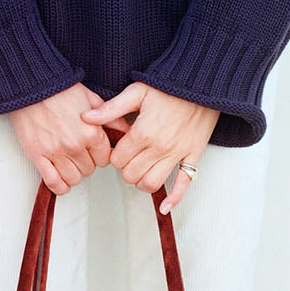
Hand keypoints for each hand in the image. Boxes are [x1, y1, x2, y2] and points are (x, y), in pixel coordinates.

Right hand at [6, 84, 112, 195]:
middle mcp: (75, 145)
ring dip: (73, 174)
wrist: (33, 87)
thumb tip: (126, 131)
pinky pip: (53, 182)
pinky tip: (60, 180)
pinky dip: (59, 186)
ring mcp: (56, 152)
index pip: (105, 159)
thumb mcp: (93, 99)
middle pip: (89, 170)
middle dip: (86, 163)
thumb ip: (112, 117)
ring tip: (68, 164)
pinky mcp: (38, 156)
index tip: (93, 151)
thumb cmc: (61, 91)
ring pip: (73, 179)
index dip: (99, 155)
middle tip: (79, 154)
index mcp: (91, 133)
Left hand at [82, 84, 219, 213]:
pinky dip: (174, 198)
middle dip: (125, 169)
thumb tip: (86, 117)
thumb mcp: (137, 91)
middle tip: (129, 158)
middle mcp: (159, 147)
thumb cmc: (170, 86)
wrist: (204, 83)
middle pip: (131, 175)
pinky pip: (184, 183)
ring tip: (141, 171)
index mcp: (143, 133)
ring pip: (152, 183)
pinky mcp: (193, 155)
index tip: (119, 148)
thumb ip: (111, 108)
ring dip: (142, 182)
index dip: (114, 156)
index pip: (117, 160)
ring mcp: (177, 153)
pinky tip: (164, 207)